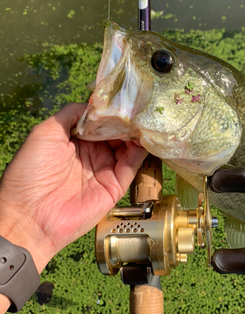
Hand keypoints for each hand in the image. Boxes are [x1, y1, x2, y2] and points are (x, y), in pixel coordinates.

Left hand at [0, 103, 147, 272]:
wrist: (30, 215)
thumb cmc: (30, 172)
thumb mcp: (46, 132)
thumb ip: (71, 114)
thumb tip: (94, 105)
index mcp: (75, 140)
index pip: (100, 121)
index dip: (110, 110)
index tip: (122, 98)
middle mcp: (92, 153)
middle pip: (116, 132)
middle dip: (127, 119)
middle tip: (139, 106)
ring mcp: (104, 169)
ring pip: (127, 146)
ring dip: (136, 132)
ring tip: (144, 118)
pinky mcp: (115, 186)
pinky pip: (131, 164)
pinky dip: (140, 150)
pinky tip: (143, 136)